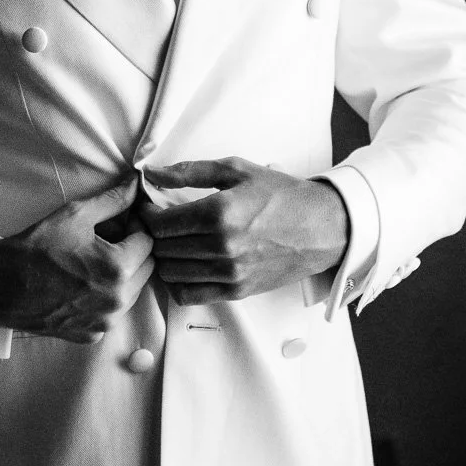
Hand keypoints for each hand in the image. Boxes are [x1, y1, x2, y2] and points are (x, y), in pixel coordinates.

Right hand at [0, 181, 154, 342]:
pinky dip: (105, 296)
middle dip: (132, 250)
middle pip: (145, 267)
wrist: (0, 285)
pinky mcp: (91, 334)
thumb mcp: (76, 215)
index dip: (135, 226)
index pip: (148, 241)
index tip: (119, 221)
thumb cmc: (37, 247)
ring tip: (93, 260)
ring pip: (132, 291)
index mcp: (118, 269)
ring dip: (122, 274)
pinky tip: (82, 283)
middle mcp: (117, 300)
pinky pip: (112, 311)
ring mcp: (105, 321)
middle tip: (107, 238)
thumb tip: (137, 183)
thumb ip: (113, 200)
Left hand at [141, 158, 348, 305]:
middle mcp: (222, 247)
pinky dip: (178, 282)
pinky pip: (189, 295)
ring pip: (170, 273)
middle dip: (151, 235)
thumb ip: (190, 171)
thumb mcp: (236, 170)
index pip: (159, 224)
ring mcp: (229, 273)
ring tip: (170, 243)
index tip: (146, 208)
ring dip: (162, 258)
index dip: (144, 215)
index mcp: (219, 213)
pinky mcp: (236, 291)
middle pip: (162, 248)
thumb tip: (151, 174)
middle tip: (154, 224)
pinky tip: (184, 265)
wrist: (321, 227)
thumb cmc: (280, 194)